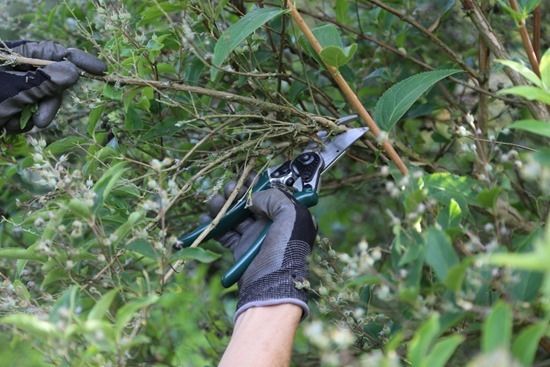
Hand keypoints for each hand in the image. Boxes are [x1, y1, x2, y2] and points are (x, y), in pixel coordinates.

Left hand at [0, 40, 105, 132]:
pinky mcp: (11, 102)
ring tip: (12, 124)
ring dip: (31, 116)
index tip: (101, 70)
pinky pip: (28, 111)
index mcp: (16, 55)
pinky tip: (6, 124)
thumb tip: (74, 71)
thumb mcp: (14, 90)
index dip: (78, 60)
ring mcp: (14, 85)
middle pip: (51, 82)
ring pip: (41, 100)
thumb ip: (44, 82)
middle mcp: (18, 68)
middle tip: (40, 121)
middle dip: (47, 104)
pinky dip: (20, 121)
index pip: (54, 53)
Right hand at [205, 181, 316, 320]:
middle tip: (227, 188)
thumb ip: (275, 198)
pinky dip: (215, 226)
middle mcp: (274, 226)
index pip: (273, 194)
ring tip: (212, 202)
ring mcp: (257, 238)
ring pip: (237, 216)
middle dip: (237, 194)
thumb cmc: (286, 252)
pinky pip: (226, 234)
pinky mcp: (242, 250)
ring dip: (223, 208)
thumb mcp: (292, 217)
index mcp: (290, 217)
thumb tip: (255, 198)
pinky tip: (206, 219)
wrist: (271, 289)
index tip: (245, 176)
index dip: (258, 184)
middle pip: (252, 203)